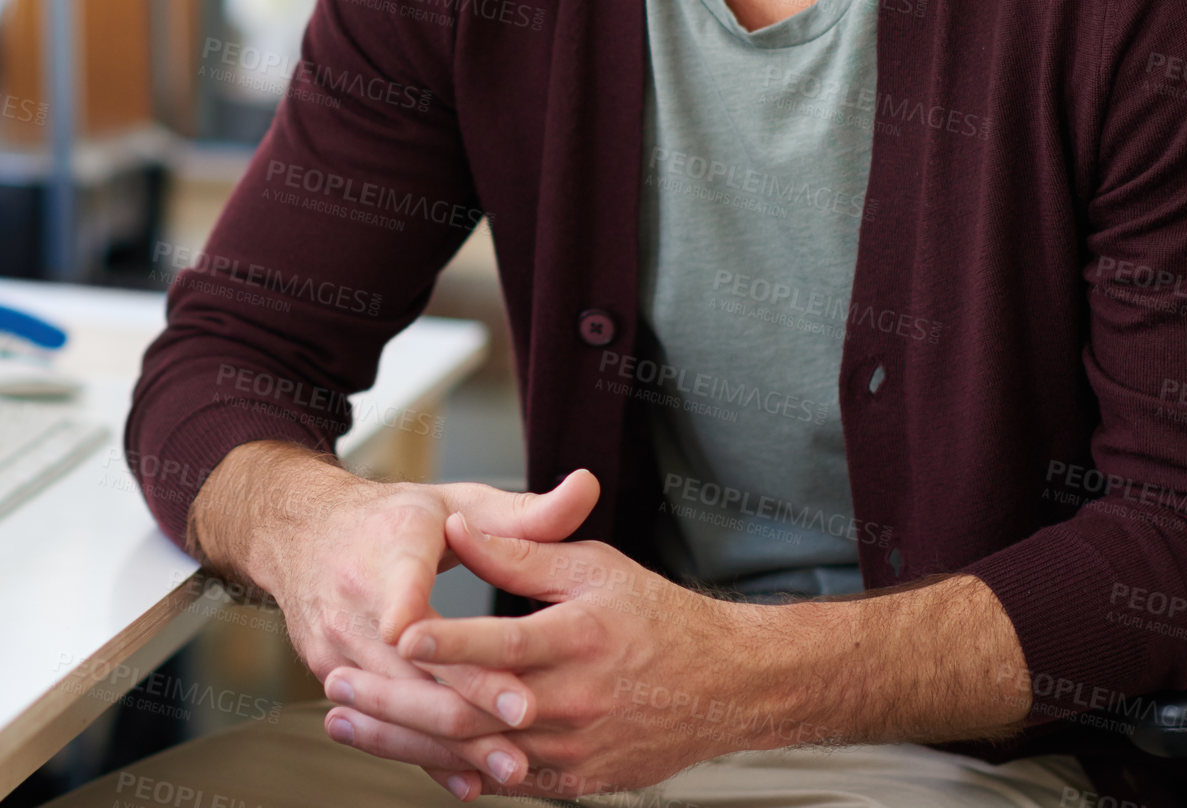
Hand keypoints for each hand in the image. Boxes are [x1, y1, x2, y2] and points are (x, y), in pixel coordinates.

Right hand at [190, 442, 600, 797]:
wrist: (305, 535)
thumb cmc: (393, 519)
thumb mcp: (456, 500)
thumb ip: (523, 512)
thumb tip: (588, 487)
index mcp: (390, 550)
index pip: (423, 601)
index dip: (460, 644)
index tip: (505, 674)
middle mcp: (356, 604)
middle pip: (416, 668)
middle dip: (472, 703)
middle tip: (528, 726)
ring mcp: (338, 647)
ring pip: (402, 706)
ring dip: (454, 742)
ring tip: (512, 766)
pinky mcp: (333, 675)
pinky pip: (386, 724)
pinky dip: (427, 755)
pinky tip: (468, 781)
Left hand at [325, 513, 787, 798]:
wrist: (720, 686)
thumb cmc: (656, 616)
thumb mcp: (593, 567)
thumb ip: (521, 553)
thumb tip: (460, 531)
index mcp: (581, 638)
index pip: (502, 643)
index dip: (448, 639)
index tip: (398, 629)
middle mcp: (574, 702)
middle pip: (473, 710)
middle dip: (397, 701)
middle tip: (338, 686)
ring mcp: (573, 751)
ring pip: (474, 754)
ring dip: (405, 741)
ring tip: (348, 721)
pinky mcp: (573, 783)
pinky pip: (501, 781)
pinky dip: (449, 770)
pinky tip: (402, 754)